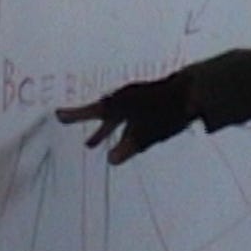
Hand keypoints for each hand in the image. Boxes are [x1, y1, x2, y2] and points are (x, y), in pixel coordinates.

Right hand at [56, 71, 194, 164]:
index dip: (74, 115)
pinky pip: (129, 116)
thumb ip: (128, 148)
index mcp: (120, 103)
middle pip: (104, 115)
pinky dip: (123, 127)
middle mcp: (125, 98)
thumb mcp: (147, 135)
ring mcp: (137, 98)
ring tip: (95, 144)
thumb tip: (111, 160)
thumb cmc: (167, 112)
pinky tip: (128, 138)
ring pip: (117, 117)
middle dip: (95, 130)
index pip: (91, 111)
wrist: (193, 91)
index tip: (57, 115)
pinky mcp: (149, 101)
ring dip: (107, 130)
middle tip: (86, 145)